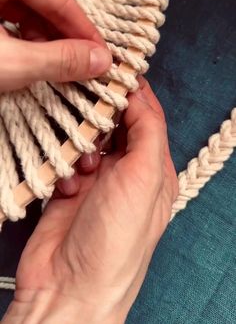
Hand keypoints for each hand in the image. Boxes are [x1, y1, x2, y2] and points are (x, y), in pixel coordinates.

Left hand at [0, 0, 110, 92]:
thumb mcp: (8, 61)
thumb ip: (57, 59)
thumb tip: (99, 61)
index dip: (84, 32)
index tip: (103, 58)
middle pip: (41, 4)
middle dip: (62, 41)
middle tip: (83, 71)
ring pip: (23, 11)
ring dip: (41, 44)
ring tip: (56, 72)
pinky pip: (5, 16)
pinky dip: (19, 40)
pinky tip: (29, 61)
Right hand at [3, 79, 177, 323]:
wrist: (70, 286)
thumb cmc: (116, 238)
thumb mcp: (145, 177)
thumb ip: (147, 130)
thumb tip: (138, 94)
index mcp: (153, 170)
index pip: (148, 117)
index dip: (135, 92)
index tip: (117, 70)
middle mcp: (127, 173)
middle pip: (116, 125)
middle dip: (103, 115)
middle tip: (89, 100)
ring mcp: (97, 181)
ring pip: (88, 139)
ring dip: (82, 141)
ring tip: (81, 157)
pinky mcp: (69, 189)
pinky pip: (66, 159)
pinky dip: (65, 164)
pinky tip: (67, 184)